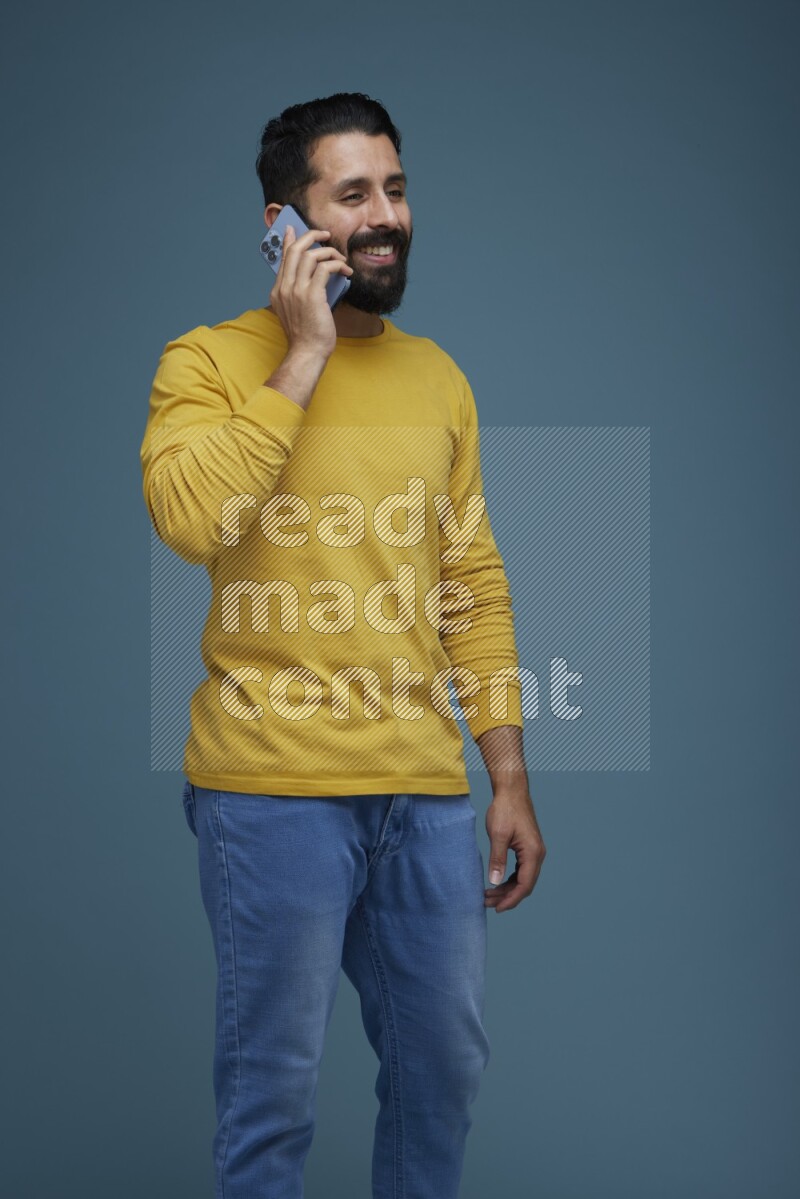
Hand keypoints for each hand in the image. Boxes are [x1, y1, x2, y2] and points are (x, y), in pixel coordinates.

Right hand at [268, 224, 353, 360]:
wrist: (307, 352)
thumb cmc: (306, 336)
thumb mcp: (296, 311)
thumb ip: (300, 293)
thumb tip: (317, 277)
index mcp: (278, 291)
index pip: (283, 258)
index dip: (289, 241)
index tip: (292, 229)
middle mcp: (284, 288)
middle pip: (295, 249)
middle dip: (311, 236)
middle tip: (325, 235)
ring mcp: (296, 291)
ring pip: (310, 255)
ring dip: (329, 252)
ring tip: (341, 259)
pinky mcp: (312, 295)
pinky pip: (324, 268)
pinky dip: (337, 265)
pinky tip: (346, 271)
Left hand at [484, 788, 545, 912]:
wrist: (511, 791)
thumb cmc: (505, 809)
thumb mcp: (498, 835)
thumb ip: (497, 859)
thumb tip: (494, 882)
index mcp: (533, 853)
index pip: (525, 885)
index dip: (511, 899)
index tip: (497, 908)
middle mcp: (537, 854)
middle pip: (525, 884)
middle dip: (506, 896)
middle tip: (486, 902)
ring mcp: (534, 851)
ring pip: (522, 878)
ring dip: (507, 888)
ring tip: (488, 894)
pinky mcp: (527, 848)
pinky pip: (521, 870)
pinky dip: (509, 878)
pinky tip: (497, 882)